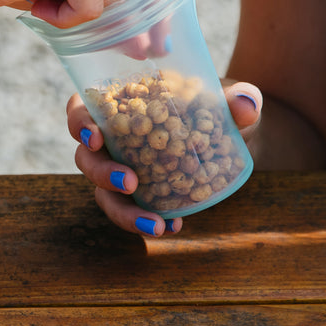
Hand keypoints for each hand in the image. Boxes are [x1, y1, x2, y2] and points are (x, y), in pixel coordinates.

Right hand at [67, 79, 262, 235]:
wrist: (235, 137)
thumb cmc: (219, 107)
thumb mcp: (231, 100)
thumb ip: (240, 99)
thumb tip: (246, 105)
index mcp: (121, 104)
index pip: (82, 108)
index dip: (79, 123)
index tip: (95, 137)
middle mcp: (112, 138)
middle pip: (86, 156)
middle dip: (101, 172)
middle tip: (130, 182)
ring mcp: (122, 168)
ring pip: (103, 192)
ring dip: (121, 210)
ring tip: (154, 223)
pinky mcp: (138, 194)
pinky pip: (129, 210)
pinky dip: (144, 221)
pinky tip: (172, 226)